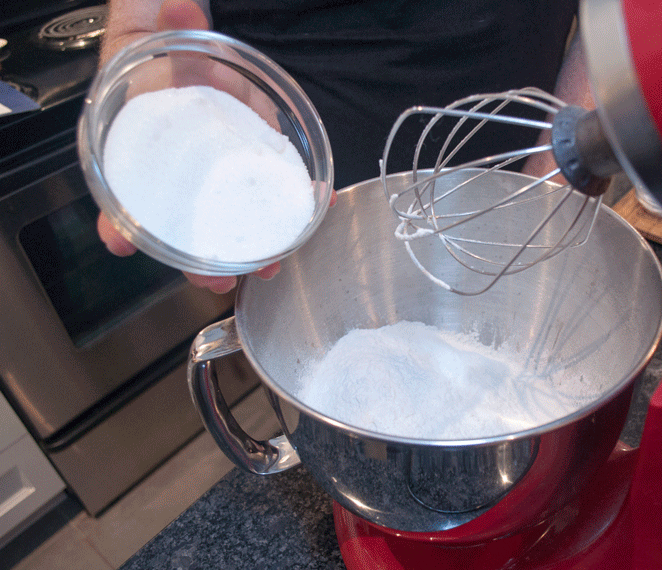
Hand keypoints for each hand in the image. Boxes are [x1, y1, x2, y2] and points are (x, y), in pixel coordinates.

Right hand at [97, 0, 314, 293]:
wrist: (194, 28)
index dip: (120, 216)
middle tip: (214, 281)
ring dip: (246, 246)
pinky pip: (270, 183)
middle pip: (183, 216)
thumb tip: (177, 5)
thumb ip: (160, 18)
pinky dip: (287, 206)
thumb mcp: (153, 18)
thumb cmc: (165, 32)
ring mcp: (221, 157)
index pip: (126, 182)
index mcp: (145, 132)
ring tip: (265, 270)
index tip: (120, 242)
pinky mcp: (257, 149)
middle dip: (197, 254)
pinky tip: (304, 223)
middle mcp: (183, 156)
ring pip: (228, 212)